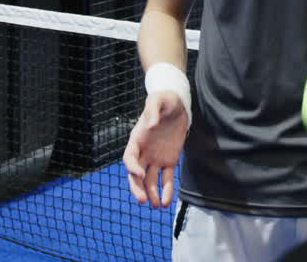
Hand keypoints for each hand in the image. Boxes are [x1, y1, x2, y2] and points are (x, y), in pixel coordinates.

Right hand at [123, 91, 187, 207]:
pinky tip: (166, 201)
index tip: (140, 174)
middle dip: (138, 188)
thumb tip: (151, 124)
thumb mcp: (157, 100)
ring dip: (151, 193)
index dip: (132, 167)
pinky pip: (166, 178)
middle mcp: (143, 152)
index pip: (129, 157)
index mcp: (137, 139)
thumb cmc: (164, 100)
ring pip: (149, 180)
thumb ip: (152, 110)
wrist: (176, 104)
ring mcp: (155, 158)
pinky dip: (166, 190)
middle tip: (143, 200)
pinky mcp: (169, 160)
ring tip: (156, 206)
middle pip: (136, 174)